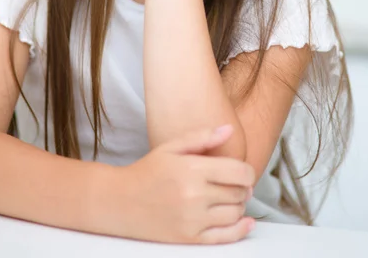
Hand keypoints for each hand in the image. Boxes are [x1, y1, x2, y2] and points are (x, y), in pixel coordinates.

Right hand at [117, 125, 254, 244]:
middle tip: (233, 184)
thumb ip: (202, 137)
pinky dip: (240, 229)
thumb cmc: (147, 171)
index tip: (243, 172)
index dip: (247, 172)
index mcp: (192, 169)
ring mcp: (193, 219)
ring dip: (239, 206)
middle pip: (239, 193)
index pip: (239, 172)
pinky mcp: (190, 238)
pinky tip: (244, 222)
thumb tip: (229, 130)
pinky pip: (226, 237)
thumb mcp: (171, 147)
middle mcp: (194, 195)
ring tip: (228, 198)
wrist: (120, 201)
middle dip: (242, 188)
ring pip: (235, 214)